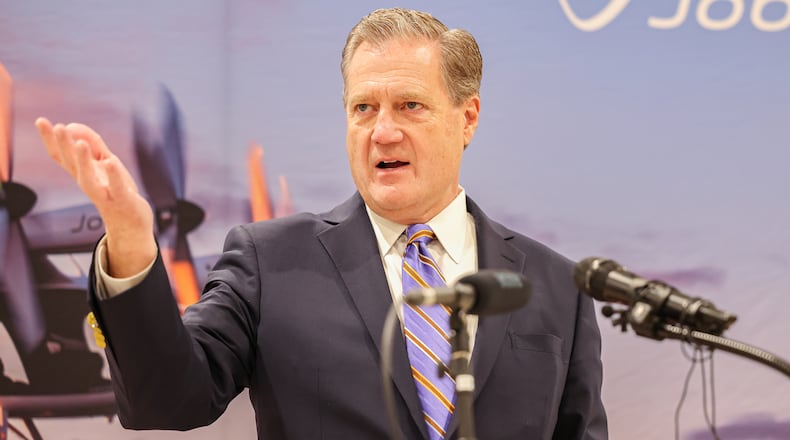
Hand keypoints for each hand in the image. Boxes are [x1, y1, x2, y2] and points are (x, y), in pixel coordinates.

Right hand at [35, 117, 156, 276]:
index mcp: (82, 173)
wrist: (131, 223)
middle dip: (64, 146)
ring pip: (88, 179)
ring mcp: (104, 193)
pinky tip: (111, 162)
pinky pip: (117, 188)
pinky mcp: (122, 200)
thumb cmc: (114, 189)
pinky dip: (114, 176)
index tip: (41, 121)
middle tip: (58, 127)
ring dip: (83, 161)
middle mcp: (88, 183)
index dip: (50, 139)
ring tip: (80, 143)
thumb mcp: (103, 163)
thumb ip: (92, 143)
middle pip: (72, 165)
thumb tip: (72, 125)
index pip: (61, 156)